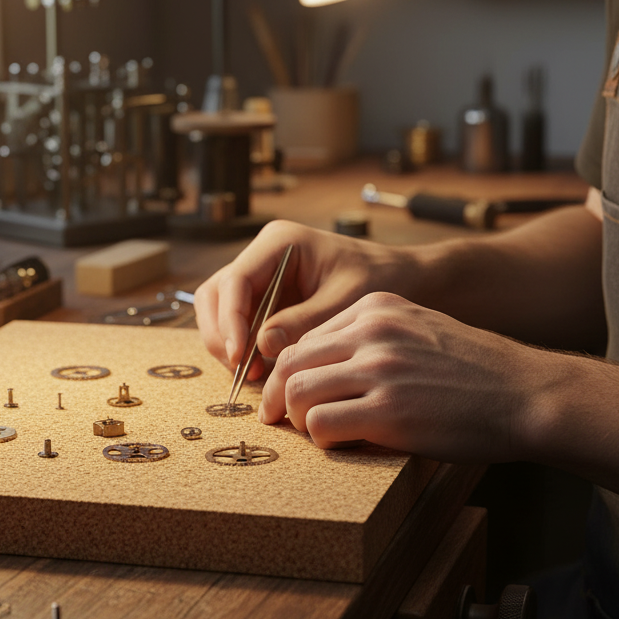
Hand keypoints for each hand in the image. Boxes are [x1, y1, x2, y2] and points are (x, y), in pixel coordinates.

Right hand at [195, 220, 414, 378]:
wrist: (403, 279)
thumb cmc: (380, 279)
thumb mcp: (346, 301)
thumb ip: (304, 322)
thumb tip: (262, 346)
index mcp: (279, 243)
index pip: (234, 281)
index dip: (230, 321)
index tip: (240, 356)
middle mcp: (262, 257)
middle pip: (216, 296)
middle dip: (221, 335)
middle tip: (242, 371)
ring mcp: (260, 279)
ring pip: (220, 312)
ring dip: (228, 345)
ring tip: (254, 376)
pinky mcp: (266, 301)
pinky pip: (239, 325)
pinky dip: (243, 350)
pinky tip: (263, 372)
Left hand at [259, 292, 547, 462]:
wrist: (527, 394)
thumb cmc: (476, 372)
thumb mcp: (420, 331)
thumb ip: (373, 340)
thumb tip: (323, 371)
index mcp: (377, 307)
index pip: (306, 336)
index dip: (290, 370)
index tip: (288, 394)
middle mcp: (373, 331)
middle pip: (290, 361)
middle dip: (276, 395)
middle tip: (278, 419)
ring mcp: (379, 369)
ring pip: (296, 391)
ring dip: (296, 419)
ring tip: (314, 432)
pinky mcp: (387, 411)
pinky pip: (321, 424)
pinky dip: (321, 438)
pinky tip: (341, 442)